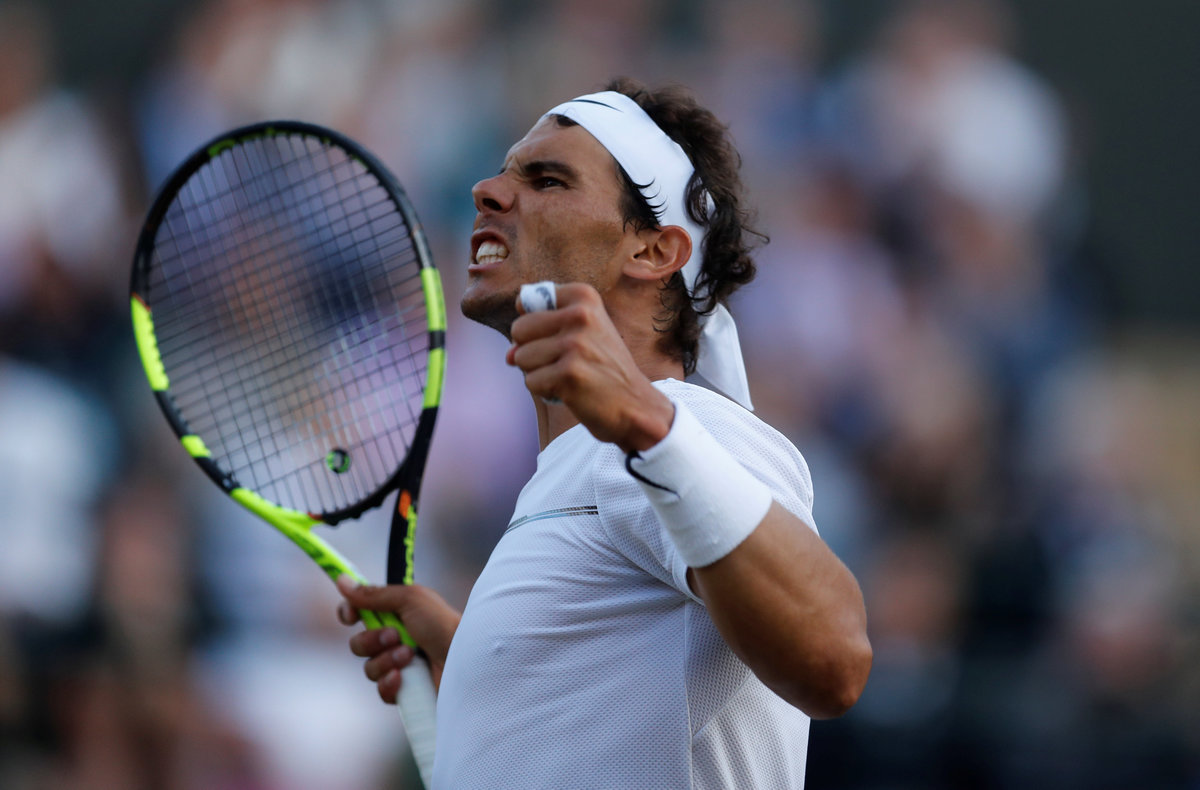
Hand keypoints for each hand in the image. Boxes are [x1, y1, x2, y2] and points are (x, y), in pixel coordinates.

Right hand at [336, 576, 460, 702]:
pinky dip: (391, 684)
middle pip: (358, 643)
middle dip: (372, 640)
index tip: (351, 616)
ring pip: (368, 669)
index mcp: (397, 614)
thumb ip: (375, 594)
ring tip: (410, 656)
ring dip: (386, 661)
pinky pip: (381, 691)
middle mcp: (396, 639)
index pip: (360, 613)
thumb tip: (341, 579)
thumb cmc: (443, 625)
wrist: (466, 661)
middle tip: (395, 636)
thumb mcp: (410, 600)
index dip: (350, 614)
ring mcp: (400, 666)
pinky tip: (405, 678)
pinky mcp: (405, 691)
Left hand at [507, 283, 673, 452]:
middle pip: (518, 329)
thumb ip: (539, 331)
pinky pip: (531, 381)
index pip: (525, 301)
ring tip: (570, 376)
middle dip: (532, 350)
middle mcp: (580, 315)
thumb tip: (508, 355)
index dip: (535, 325)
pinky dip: (545, 391)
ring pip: (521, 357)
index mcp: (584, 296)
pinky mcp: (569, 374)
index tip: (562, 335)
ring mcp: (575, 345)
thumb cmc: (603, 369)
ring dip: (538, 373)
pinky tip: (571, 391)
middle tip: (565, 361)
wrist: (636, 406)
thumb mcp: (582, 333)